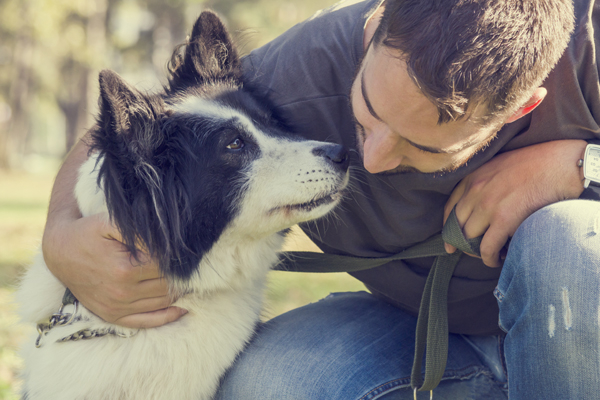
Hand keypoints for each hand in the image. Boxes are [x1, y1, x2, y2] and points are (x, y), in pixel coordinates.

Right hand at [42, 213, 186, 327]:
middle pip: (168, 285)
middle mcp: (122, 293)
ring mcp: (118, 307)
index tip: (189, 251)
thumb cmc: (89, 232)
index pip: (168, 266)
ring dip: (180, 292)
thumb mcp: (112, 222)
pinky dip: (169, 316)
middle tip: (194, 265)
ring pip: (163, 303)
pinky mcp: (113, 316)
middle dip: (183, 275)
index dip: (180, 258)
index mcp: (125, 269)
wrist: (60, 252)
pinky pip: (148, 322)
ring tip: (190, 280)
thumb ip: (140, 231)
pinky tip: (183, 307)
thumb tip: (168, 242)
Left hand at [443, 140, 585, 267]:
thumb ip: (485, 184)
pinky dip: (489, 258)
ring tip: (489, 255)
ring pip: (470, 238)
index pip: (450, 208)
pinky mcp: (504, 219)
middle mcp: (475, 190)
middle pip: (457, 225)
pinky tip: (496, 260)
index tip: (449, 242)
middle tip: (472, 253)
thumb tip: (480, 209)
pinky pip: (487, 247)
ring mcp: (488, 204)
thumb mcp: (500, 166)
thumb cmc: (537, 164)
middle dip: (462, 243)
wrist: (561, 164)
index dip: (448, 228)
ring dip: (477, 251)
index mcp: (473, 176)